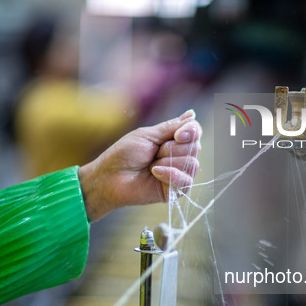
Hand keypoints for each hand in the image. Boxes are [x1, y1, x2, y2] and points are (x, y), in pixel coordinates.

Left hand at [78, 110, 200, 220]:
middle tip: (153, 153)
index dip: (191, 132)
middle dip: (172, 148)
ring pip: (192, 163)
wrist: (110, 177)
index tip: (177, 135)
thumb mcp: (148, 135)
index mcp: (173, 140)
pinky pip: (186, 181)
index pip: (195, 132)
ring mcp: (179, 173)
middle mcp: (179, 156)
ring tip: (151, 165)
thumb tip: (192, 115)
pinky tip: (155, 173)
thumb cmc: (124, 155)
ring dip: (168, 161)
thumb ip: (172, 127)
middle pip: (195, 147)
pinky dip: (170, 174)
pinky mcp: (176, 190)